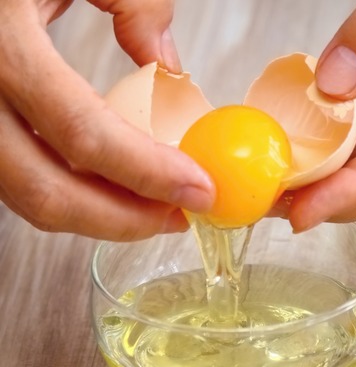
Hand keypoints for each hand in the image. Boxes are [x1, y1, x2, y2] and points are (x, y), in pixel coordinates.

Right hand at [0, 0, 213, 240]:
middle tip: (179, 217)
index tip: (198, 189)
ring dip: (95, 212)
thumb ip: (132, 2)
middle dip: (123, 219)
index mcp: (0, 44)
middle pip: (43, 189)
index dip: (147, 173)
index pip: (82, 132)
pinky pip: (14, 174)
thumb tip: (169, 66)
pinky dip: (67, 190)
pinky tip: (110, 183)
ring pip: (23, 194)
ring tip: (153, 206)